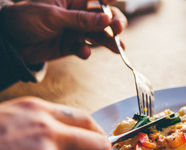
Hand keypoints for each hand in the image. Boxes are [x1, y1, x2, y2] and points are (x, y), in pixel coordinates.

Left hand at [0, 0, 126, 63]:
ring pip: (99, 35)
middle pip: (103, 18)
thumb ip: (81, 20)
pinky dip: (86, 51)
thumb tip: (106, 19)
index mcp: (72, 0)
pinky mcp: (72, 45)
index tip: (116, 10)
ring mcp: (75, 30)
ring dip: (108, 41)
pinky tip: (83, 53)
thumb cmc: (26, 19)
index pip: (97, 0)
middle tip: (118, 29)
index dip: (109, 4)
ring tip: (118, 48)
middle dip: (114, 23)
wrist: (10, 43)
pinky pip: (85, 48)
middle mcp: (77, 14)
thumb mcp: (54, 17)